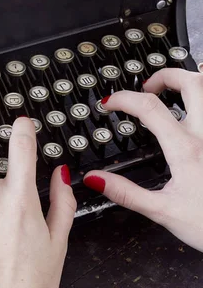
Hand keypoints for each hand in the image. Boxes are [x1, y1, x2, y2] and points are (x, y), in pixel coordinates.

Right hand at [84, 68, 202, 251]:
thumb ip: (126, 192)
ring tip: (174, 87)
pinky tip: (199, 103)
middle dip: (164, 76)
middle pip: (190, 83)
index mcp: (185, 149)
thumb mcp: (161, 211)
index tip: (109, 103)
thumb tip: (96, 179)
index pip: (149, 107)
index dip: (123, 99)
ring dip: (191, 80)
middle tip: (147, 87)